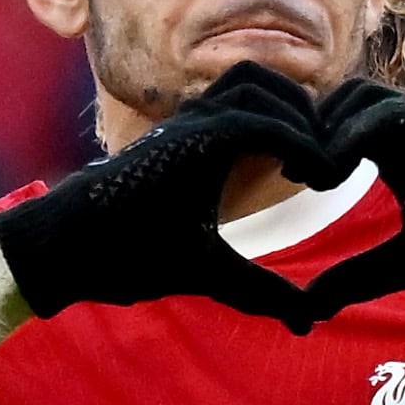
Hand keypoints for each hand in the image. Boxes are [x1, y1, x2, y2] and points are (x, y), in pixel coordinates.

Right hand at [0, 62, 345, 328]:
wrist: (76, 251)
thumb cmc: (131, 255)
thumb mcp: (216, 275)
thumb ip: (262, 290)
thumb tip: (308, 321)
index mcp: (206, 140)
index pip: (269, 103)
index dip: (307, 128)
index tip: (323, 177)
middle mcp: (199, 121)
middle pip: (274, 83)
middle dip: (313, 115)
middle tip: (328, 167)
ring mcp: (191, 123)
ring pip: (266, 86)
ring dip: (303, 118)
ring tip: (316, 167)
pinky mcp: (187, 139)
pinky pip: (256, 120)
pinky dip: (294, 139)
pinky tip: (311, 176)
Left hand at [303, 82, 404, 327]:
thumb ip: (358, 276)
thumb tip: (308, 305)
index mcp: (404, 146)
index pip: (341, 117)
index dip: (308, 139)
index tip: (287, 177)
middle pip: (343, 96)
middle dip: (308, 127)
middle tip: (287, 171)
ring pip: (360, 97)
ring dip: (324, 131)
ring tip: (307, 176)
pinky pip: (386, 117)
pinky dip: (348, 139)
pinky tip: (329, 176)